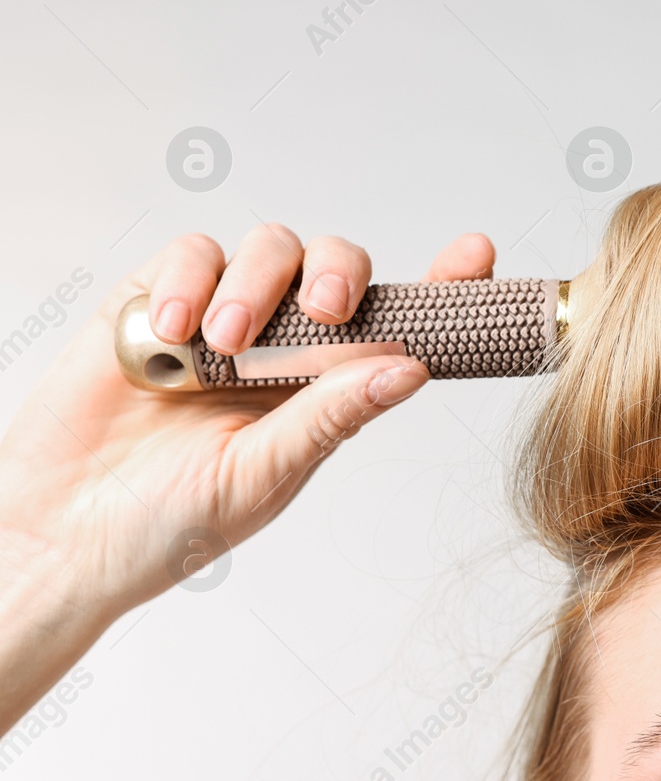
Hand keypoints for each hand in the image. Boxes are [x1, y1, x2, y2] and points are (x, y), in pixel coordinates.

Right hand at [0, 225, 494, 724]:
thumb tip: (412, 367)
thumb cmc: (170, 522)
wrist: (62, 532)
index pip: (400, 322)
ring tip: (224, 348)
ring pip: (270, 248)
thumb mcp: (263, 476)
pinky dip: (190, 281)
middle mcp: (286, 343)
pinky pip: (191, 252)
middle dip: (341, 273)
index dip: (443, 285)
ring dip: (257, 287)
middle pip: (339, 265)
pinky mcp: (155, 298)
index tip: (478, 257)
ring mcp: (222, 315)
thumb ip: (331, 416)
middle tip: (328, 308)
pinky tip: (173, 336)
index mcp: (329, 385)